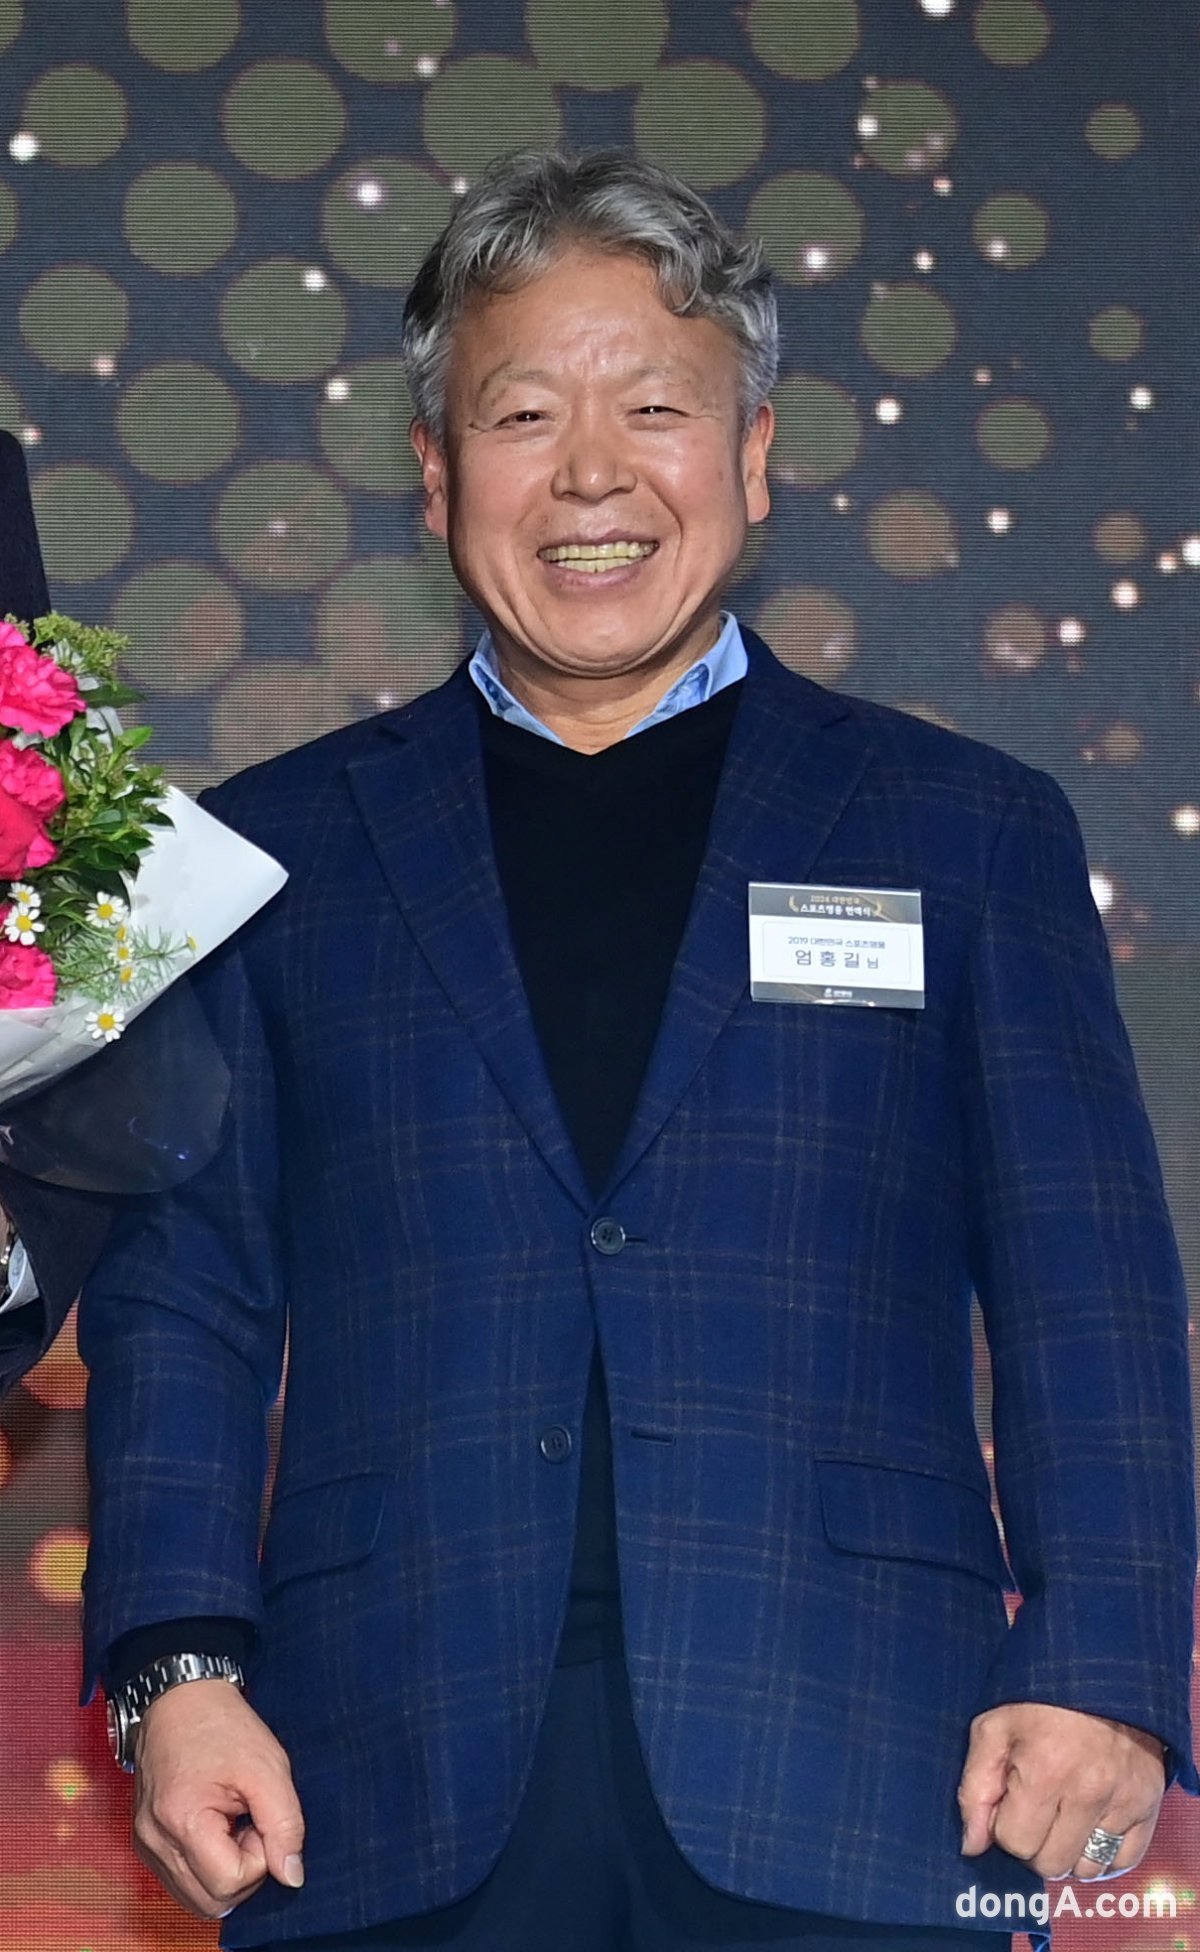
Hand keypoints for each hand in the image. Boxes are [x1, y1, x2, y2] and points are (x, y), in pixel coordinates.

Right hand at [133, 1679, 304, 1919]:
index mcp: (181, 1821)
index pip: (229, 1883)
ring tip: (233, 1825)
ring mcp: (145, 1844)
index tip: (259, 1818)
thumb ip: (285, 1825)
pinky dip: (205, 1867)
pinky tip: (216, 1829)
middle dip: (242, 1872)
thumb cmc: (223, 1725)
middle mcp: (153, 1841)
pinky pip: (180, 1880)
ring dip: (223, 1872)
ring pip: (194, 1898)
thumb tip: (292, 1876)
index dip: (258, 1858)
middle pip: (209, 1902)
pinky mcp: (145, 1842)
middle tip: (250, 1824)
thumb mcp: (268, 1766)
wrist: (180, 1697)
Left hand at [959, 1702, 1165, 1879]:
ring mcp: (1124, 1800)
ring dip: (1069, 1851)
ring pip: (1087, 1869)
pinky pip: (1124, 1860)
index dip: (1005, 1826)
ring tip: (1063, 1815)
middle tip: (1035, 1808)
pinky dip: (1104, 1852)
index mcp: (1045, 1771)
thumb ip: (976, 1789)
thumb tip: (971, 1846)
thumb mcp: (993, 1728)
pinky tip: (1089, 1825)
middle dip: (1035, 1843)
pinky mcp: (1148, 1803)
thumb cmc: (1037, 1697)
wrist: (1099, 1668)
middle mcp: (1089, 1792)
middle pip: (1051, 1863)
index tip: (1010, 1800)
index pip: (1016, 1843)